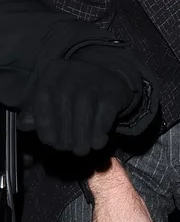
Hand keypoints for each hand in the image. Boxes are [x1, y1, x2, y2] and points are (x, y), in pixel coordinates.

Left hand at [17, 56, 134, 155]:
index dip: (44, 124)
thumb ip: (36, 110)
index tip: (49, 141)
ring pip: (83, 115)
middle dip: (64, 134)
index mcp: (53, 71)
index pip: (42, 99)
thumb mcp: (53, 94)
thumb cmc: (75, 91)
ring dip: (82, 138)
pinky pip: (103, 118)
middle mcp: (72, 73)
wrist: (109, 78)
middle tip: (67, 148)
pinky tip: (97, 142)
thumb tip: (25, 125)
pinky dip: (99, 134)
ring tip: (81, 150)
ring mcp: (94, 82)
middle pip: (63, 108)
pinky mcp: (112, 93)